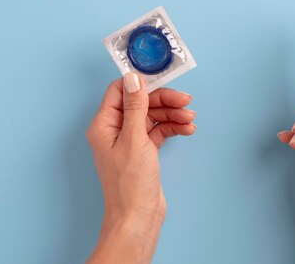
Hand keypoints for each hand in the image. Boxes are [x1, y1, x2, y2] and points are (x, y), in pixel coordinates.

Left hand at [86, 73, 196, 263]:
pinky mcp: (144, 151)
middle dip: (164, 100)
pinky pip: (159, 131)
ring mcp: (130, 141)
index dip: (142, 83)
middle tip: (186, 101)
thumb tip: (133, 78)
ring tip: (190, 119)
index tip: (163, 79)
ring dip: (172, 114)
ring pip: (153, 116)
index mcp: (104, 125)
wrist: (139, 217)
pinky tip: (187, 129)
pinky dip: (173, 128)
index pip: (120, 91)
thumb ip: (135, 107)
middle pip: (141, 103)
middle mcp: (115, 130)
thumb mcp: (134, 139)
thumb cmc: (130, 184)